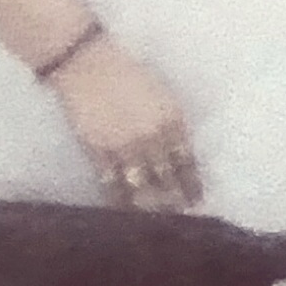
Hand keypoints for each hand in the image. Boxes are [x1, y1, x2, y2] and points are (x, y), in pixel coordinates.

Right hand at [48, 36, 202, 213]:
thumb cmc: (127, 71)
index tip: (197, 199)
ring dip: (149, 205)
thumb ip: (170, 121)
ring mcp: (124, 146)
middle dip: (173, 199)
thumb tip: (177, 147)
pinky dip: (118, 199)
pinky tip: (122, 211)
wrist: (88, 64)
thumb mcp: (160, 94)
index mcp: (170, 119)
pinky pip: (111, 182)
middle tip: (179, 219)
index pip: (185, 159)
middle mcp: (151, 137)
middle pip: (166, 176)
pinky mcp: (98, 151)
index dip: (191, 181)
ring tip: (154, 222)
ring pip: (141, 184)